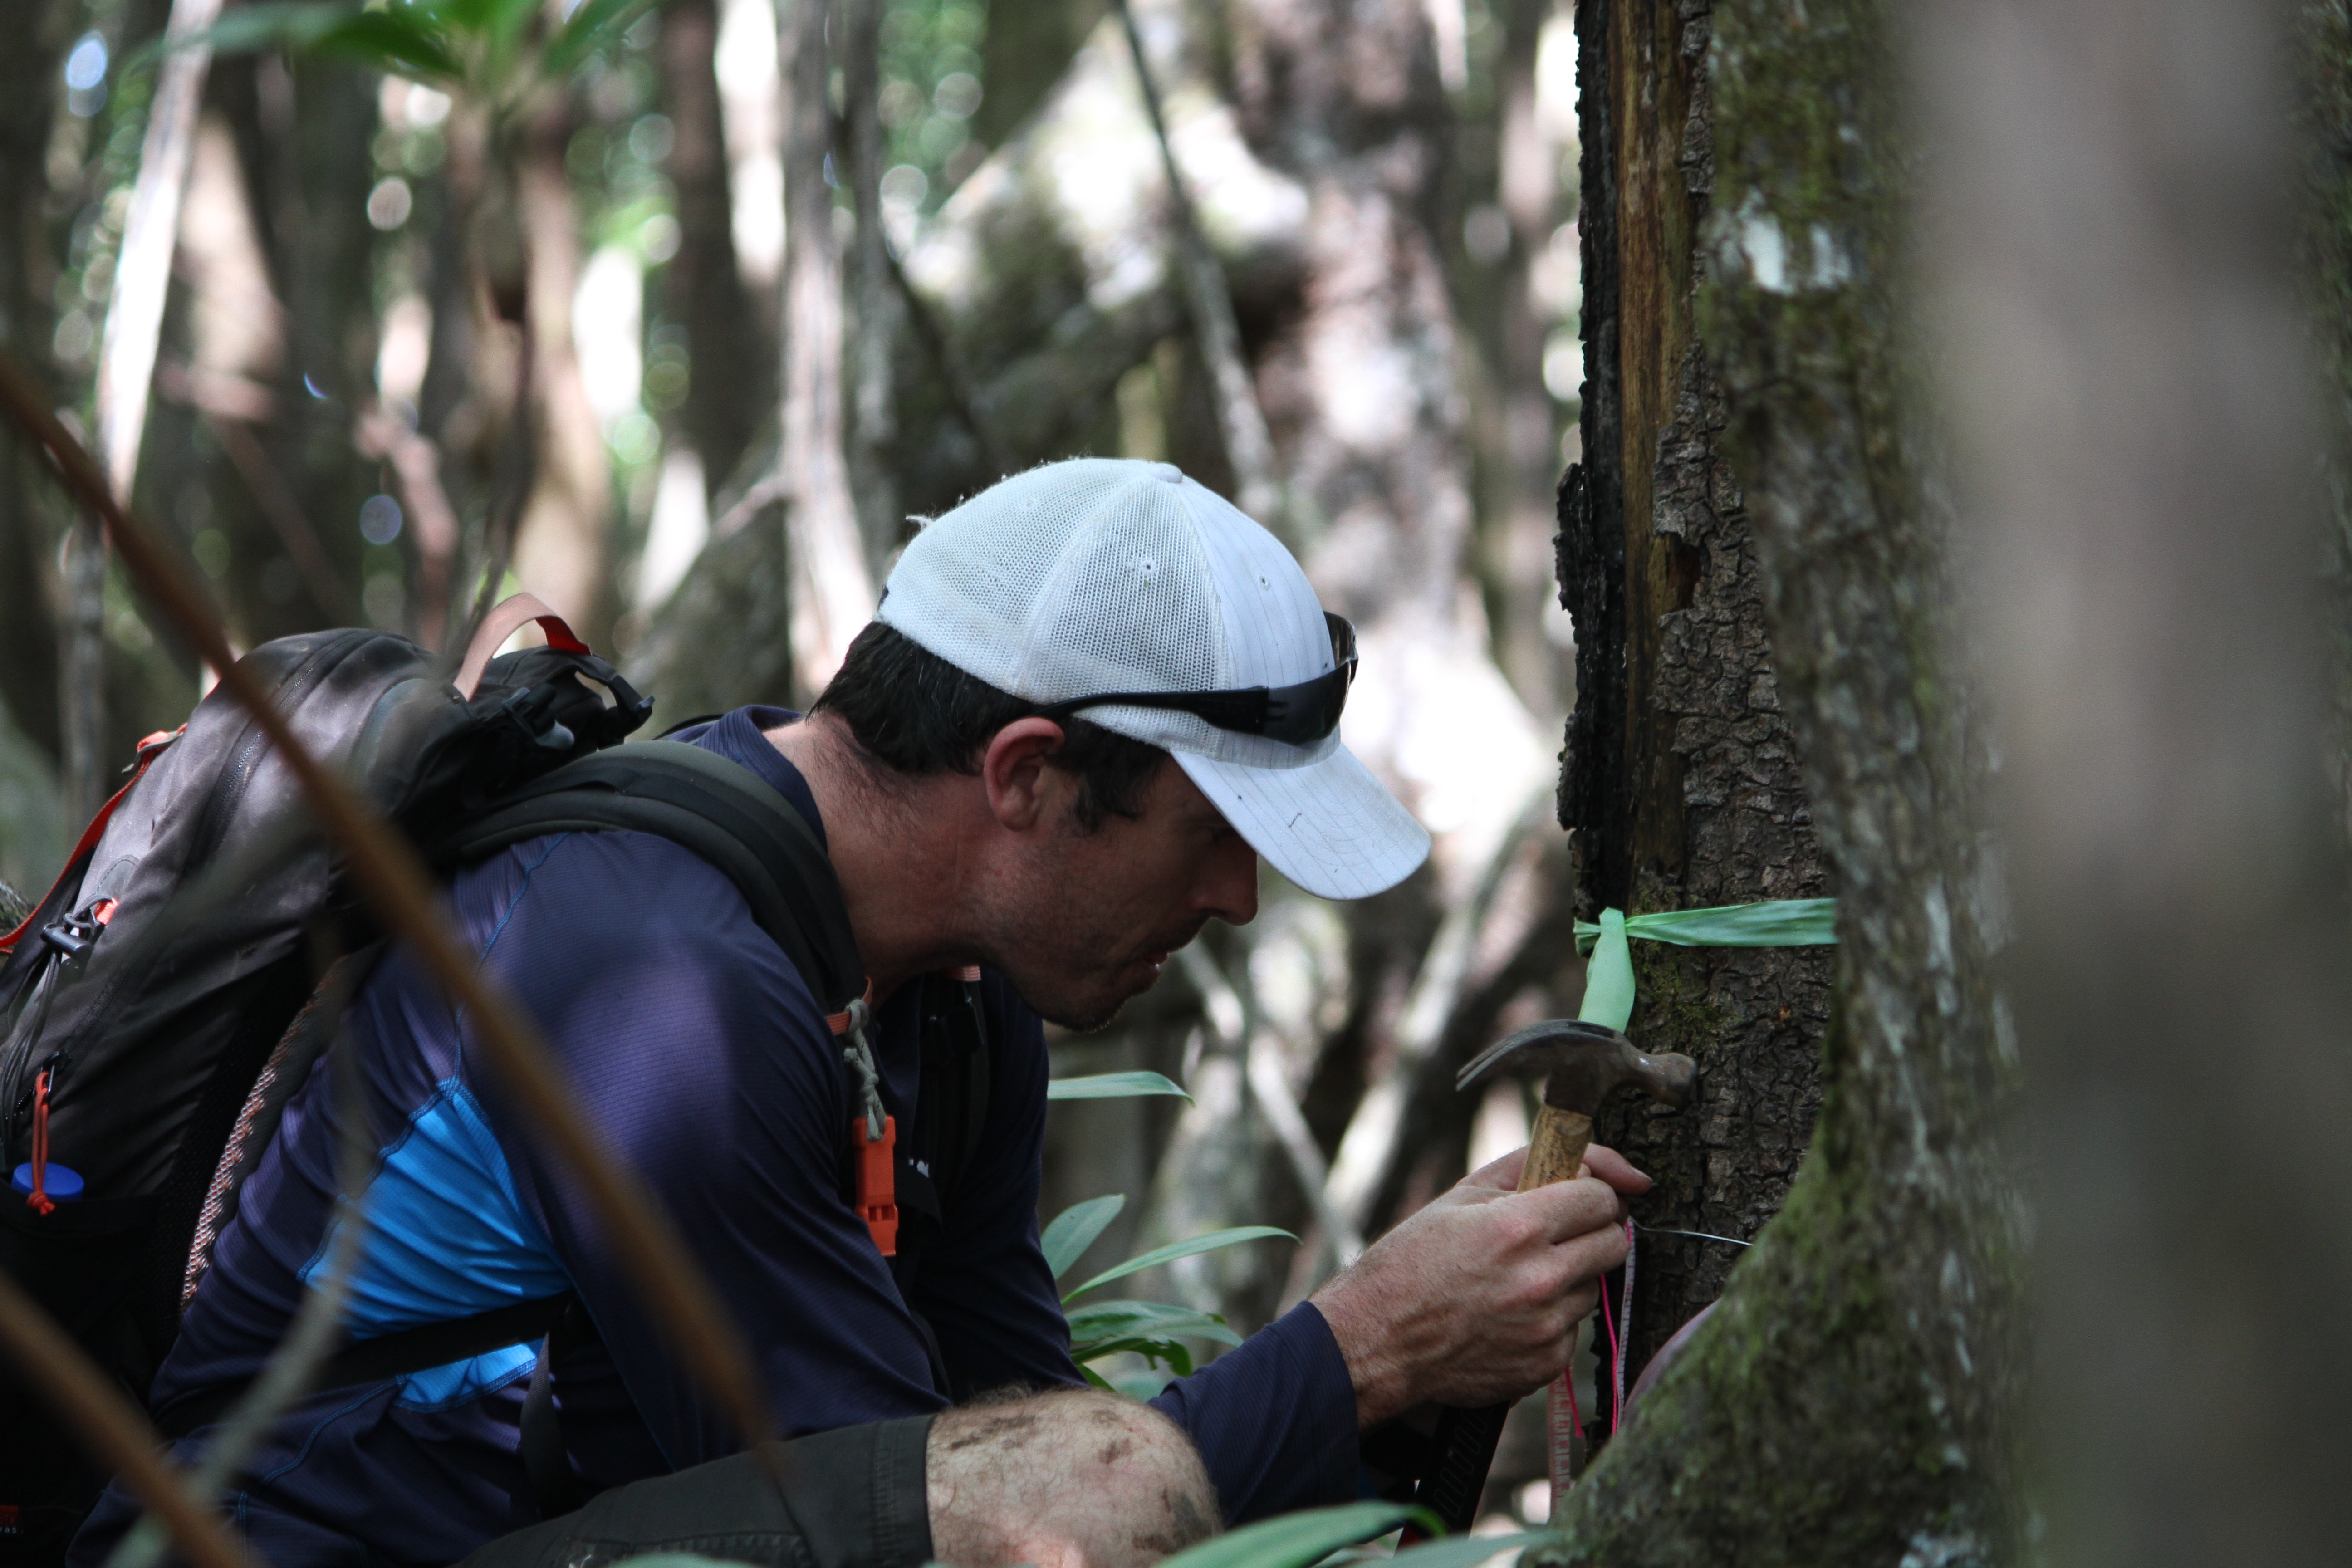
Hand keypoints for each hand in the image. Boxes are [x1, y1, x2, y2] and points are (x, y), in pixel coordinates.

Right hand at [1310, 1143, 1648, 1427]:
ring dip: (1570, 1277)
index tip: (1576, 1197)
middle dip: (1593, 1230)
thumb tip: (1601, 1171)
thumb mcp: (1463, 1194)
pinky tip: (1510, 1314)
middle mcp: (1540, 1279)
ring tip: (1517, 1278)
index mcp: (1519, 1227)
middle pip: (1614, 1242)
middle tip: (1557, 1233)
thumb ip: (1533, 1167)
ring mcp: (1546, 1327)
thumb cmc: (1415, 1259)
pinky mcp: (1545, 1364)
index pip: (1602, 1198)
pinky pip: (1573, 1329)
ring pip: (1594, 1287)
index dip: (1593, 1192)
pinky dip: (1551, 1318)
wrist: (1379, 1339)